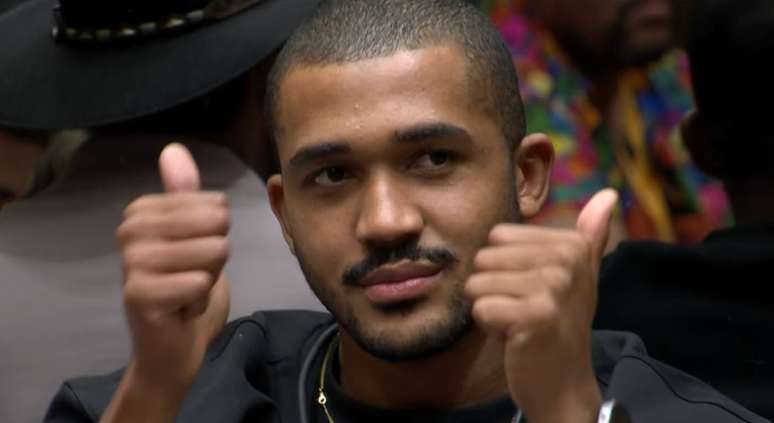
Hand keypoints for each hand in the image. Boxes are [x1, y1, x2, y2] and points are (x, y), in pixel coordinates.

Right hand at [116, 143, 229, 397]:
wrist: (174, 346)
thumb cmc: (188, 287)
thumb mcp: (196, 235)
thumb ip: (186, 195)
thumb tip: (173, 149)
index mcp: (142, 210)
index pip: (216, 204)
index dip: (218, 236)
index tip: (192, 258)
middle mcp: (130, 230)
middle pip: (217, 225)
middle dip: (217, 257)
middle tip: (193, 276)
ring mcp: (131, 262)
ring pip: (213, 252)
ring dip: (210, 279)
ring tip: (187, 291)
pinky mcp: (139, 295)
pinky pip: (201, 282)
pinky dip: (201, 300)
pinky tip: (181, 309)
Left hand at [466, 189, 617, 422]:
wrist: (564, 384)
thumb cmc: (560, 325)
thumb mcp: (577, 276)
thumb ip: (588, 236)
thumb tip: (609, 194)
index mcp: (571, 245)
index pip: (496, 238)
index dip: (504, 268)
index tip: (530, 291)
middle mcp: (565, 261)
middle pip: (483, 258)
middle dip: (494, 289)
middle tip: (523, 310)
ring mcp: (552, 288)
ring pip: (477, 284)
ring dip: (491, 309)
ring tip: (519, 322)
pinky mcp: (534, 316)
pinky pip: (480, 308)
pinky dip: (489, 328)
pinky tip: (515, 337)